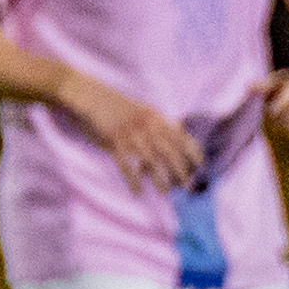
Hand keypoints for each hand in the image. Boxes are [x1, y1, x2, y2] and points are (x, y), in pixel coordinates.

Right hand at [59, 71, 202, 192]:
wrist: (88, 96)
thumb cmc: (116, 106)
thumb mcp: (142, 111)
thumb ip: (158, 124)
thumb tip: (176, 138)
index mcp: (156, 117)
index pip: (181, 136)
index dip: (192, 152)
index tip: (200, 166)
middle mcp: (147, 126)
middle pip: (170, 152)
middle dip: (181, 170)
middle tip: (186, 186)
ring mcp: (130, 134)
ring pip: (151, 161)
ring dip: (160, 179)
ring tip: (165, 193)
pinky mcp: (113, 141)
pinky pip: (126, 165)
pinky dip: (133, 180)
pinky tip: (137, 192)